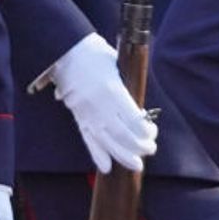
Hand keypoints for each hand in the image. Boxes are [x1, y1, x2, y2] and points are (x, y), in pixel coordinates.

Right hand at [50, 33, 157, 172]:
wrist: (66, 51)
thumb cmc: (96, 55)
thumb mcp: (117, 67)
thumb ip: (127, 89)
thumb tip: (140, 113)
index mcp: (113, 90)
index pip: (133, 119)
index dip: (146, 131)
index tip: (152, 132)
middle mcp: (100, 105)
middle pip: (122, 135)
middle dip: (138, 146)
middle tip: (150, 150)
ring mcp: (87, 113)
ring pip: (107, 142)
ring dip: (123, 156)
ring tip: (137, 164)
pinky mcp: (78, 117)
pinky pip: (88, 139)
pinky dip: (97, 155)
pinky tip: (106, 168)